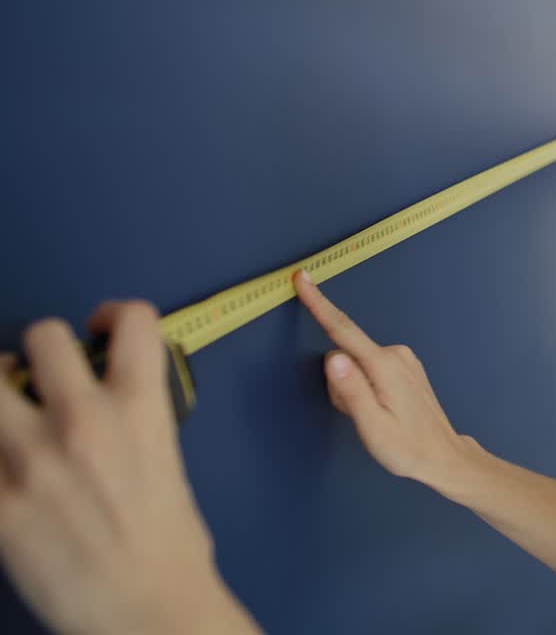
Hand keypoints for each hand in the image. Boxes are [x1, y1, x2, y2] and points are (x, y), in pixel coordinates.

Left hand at [0, 302, 250, 634]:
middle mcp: (81, 422)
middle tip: (44, 377)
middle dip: (43, 349)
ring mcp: (28, 460)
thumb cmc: (173, 547)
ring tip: (6, 412)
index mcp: (139, 411)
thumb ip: (138, 421)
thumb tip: (110, 404)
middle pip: (43, 336)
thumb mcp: (170, 462)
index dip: (116, 315)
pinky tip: (1, 463)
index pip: (133, 321)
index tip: (105, 332)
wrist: (148, 608)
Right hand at [292, 270, 469, 490]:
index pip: (342, 330)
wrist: (443, 456)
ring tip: (374, 415)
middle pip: (344, 355)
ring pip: (355, 363)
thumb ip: (350, 391)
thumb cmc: (407, 447)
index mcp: (384, 366)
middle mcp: (395, 354)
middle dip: (340, 384)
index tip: (302, 278)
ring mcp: (402, 357)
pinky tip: (381, 407)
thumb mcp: (372, 427)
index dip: (318, 303)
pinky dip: (365, 386)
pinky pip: (368, 368)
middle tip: (359, 415)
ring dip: (353, 389)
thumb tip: (332, 357)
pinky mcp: (404, 364)